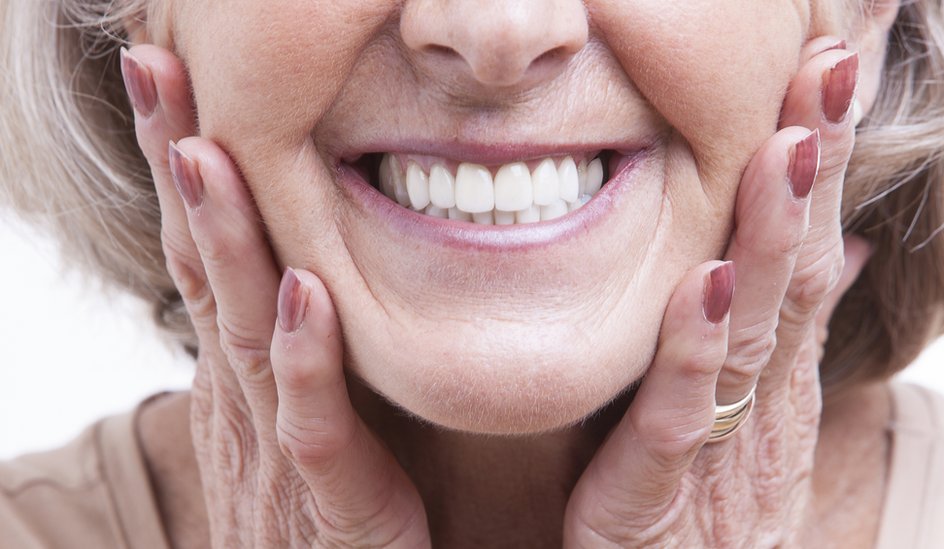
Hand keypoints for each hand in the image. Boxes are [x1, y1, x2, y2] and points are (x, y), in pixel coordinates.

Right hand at [121, 46, 430, 546]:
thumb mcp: (299, 411)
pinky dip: (306, 357)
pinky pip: (314, 423)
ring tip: (206, 152)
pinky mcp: (332, 498)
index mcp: (243, 371)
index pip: (206, 251)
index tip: (173, 75)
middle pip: (205, 265)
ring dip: (226, 238)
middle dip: (178, 166)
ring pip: (245, 328)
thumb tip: (296, 265)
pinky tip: (304, 293)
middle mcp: (246, 396)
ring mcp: (280, 445)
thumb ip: (296, 345)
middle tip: (155, 68)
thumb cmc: (325, 512)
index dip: (186, 165)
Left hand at [563, 37, 869, 546]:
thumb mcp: (749, 413)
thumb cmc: (702, 511)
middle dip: (817, 167)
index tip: (838, 62)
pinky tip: (705, 282)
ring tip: (793, 143)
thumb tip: (845, 242)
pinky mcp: (659, 495)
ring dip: (775, 234)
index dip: (825, 160)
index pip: (808, 248)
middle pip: (797, 270)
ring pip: (755, 329)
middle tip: (834, 63)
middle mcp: (762, 401)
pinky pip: (681, 416)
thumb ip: (780, 330)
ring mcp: (721, 447)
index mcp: (774, 374)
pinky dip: (694, 349)